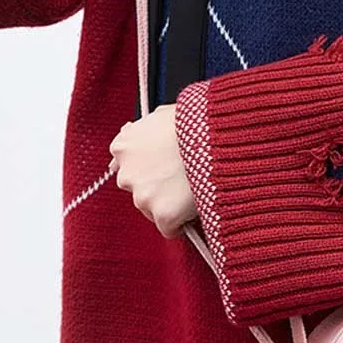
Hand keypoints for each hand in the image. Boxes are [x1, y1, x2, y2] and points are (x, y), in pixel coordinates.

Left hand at [109, 106, 197, 238]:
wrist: (219, 138)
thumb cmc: (197, 121)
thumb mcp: (164, 113)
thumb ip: (146, 127)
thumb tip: (143, 130)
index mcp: (123, 146)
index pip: (125, 165)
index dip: (149, 166)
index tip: (162, 167)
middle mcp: (126, 173)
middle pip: (138, 189)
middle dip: (157, 187)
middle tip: (182, 177)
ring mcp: (143, 197)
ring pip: (153, 210)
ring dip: (169, 203)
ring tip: (193, 188)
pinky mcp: (163, 215)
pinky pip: (169, 228)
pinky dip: (181, 223)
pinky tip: (196, 206)